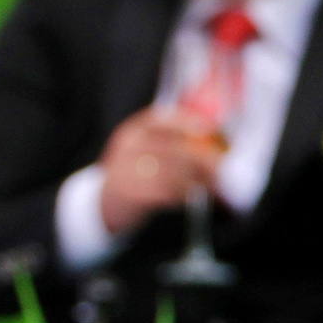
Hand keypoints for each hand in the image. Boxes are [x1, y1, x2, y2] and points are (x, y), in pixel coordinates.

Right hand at [97, 108, 222, 235]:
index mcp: (131, 132)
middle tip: (221, 165)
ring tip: (212, 184)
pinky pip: (168, 193)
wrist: (101, 203)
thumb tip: (209, 136)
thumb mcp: (141, 151)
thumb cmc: (133, 173)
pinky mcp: (133, 194)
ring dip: (198, 180)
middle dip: (203, 158)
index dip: (186, 122)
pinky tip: (192, 195)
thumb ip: (168, 142)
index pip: (159, 120)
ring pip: (175, 173)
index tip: (208, 127)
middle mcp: (128, 148)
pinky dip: (185, 195)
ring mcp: (128, 171)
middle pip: (174, 149)